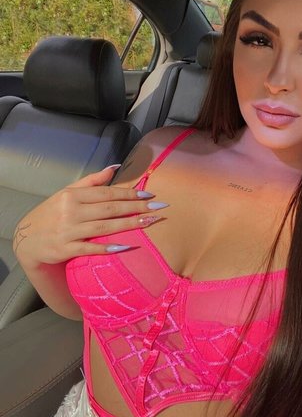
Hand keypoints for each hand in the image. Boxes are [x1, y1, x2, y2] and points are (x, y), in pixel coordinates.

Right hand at [14, 165, 166, 266]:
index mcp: (73, 195)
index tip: (149, 194)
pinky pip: (90, 248)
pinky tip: (126, 246)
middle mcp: (71, 211)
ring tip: (150, 222)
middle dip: (137, 207)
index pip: (107, 193)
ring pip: (105, 227)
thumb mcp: (67, 192)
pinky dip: (108, 247)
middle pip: (110, 209)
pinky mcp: (66, 249)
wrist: (27, 240)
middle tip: (158, 207)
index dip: (129, 193)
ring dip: (129, 224)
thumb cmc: (52, 214)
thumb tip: (115, 167)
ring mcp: (68, 230)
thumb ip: (92, 181)